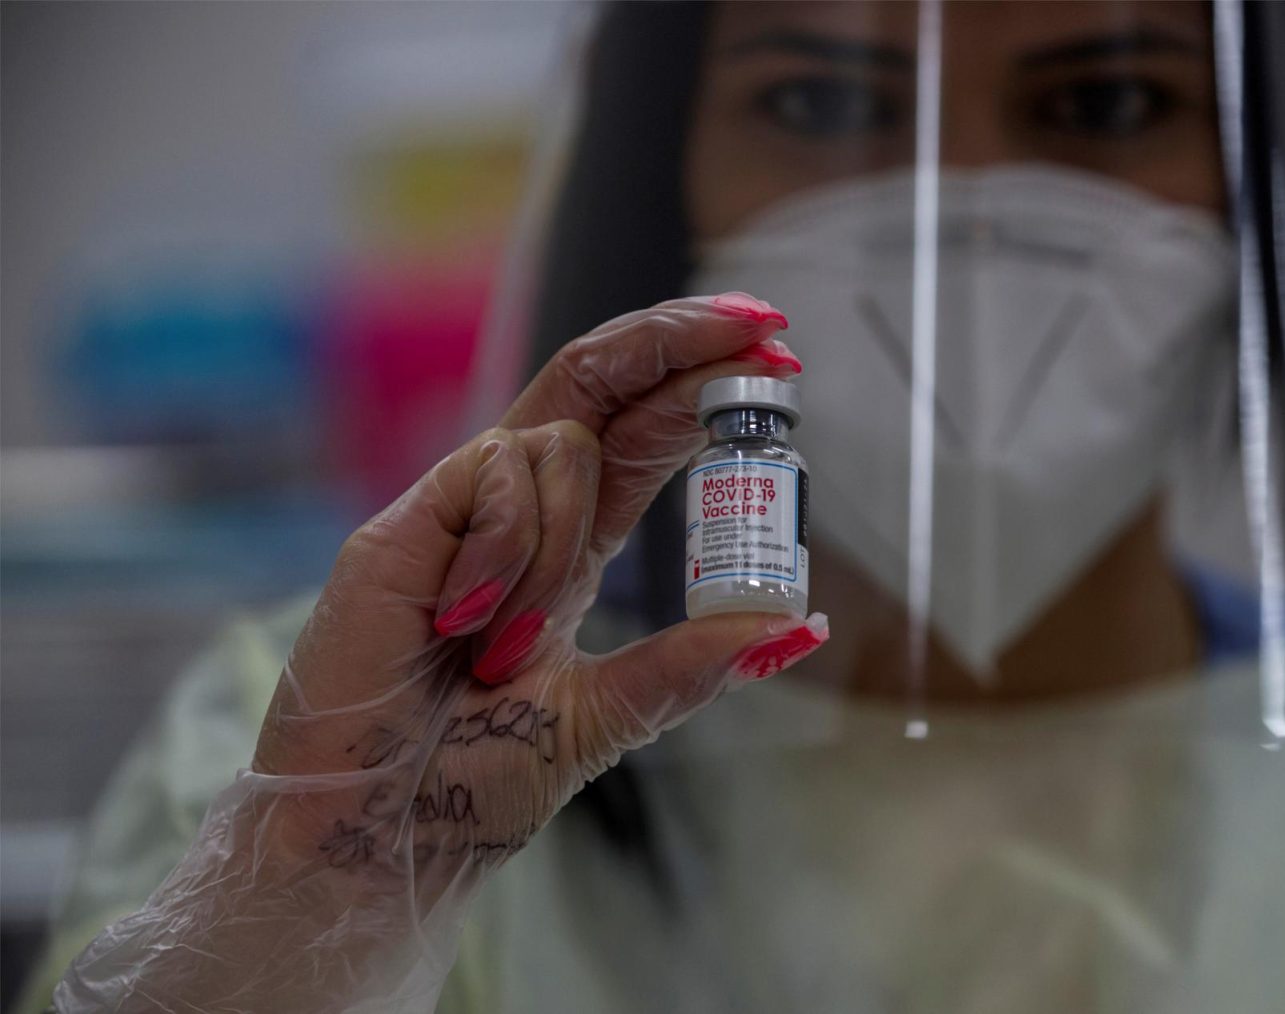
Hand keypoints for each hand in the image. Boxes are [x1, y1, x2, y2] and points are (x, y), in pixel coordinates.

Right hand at [57, 295, 828, 1012]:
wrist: (374, 838)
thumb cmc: (471, 783)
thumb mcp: (606, 716)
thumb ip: (691, 665)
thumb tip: (800, 628)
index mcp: (563, 550)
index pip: (639, 435)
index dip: (700, 386)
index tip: (778, 354)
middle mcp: (514, 516)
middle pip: (598, 382)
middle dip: (678, 340)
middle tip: (758, 324)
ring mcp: (456, 514)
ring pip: (557, 447)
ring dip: (560, 544)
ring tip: (507, 650)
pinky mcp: (403, 526)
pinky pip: (491, 477)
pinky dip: (507, 547)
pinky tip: (470, 619)